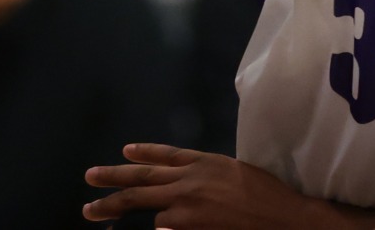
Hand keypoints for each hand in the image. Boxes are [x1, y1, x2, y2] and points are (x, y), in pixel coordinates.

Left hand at [84, 145, 313, 228]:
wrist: (285, 218)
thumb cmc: (269, 199)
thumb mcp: (237, 175)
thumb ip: (207, 178)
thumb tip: (183, 188)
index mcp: (206, 163)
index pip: (167, 155)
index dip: (145, 153)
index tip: (125, 151)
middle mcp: (191, 180)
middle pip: (142, 178)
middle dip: (112, 179)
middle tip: (90, 178)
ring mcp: (186, 204)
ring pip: (147, 206)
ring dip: (120, 210)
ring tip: (94, 212)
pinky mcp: (185, 225)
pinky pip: (162, 228)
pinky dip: (160, 228)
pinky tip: (148, 228)